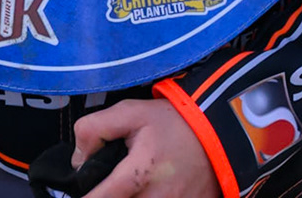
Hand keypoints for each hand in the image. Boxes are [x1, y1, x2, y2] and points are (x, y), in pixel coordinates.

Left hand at [71, 98, 215, 197]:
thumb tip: (77, 160)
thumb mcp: (133, 112)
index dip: (85, 195)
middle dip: (109, 194)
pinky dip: (148, 197)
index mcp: (138, 176)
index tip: (84, 190)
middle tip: (114, 181)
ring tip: (134, 183)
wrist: (223, 132)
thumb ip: (95, 129)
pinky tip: (150, 188)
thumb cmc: (178, 122)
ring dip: (129, 196)